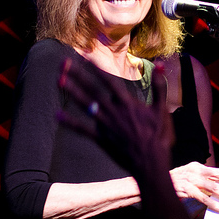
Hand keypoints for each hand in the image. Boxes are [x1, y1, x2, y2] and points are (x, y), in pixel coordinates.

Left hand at [58, 56, 174, 176]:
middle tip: (63, 63)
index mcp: (127, 103)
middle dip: (77, 75)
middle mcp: (113, 111)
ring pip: (85, 105)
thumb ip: (159, 85)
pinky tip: (57, 115)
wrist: (151, 163)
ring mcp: (105, 125)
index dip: (97, 68)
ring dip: (71, 91)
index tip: (85, 56)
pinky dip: (70, 122)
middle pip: (92, 89)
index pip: (109, 81)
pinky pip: (82, 129)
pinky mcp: (101, 139)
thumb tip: (159, 64)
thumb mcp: (162, 109)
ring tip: (59, 80)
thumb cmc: (159, 136)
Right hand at [170, 162, 218, 212]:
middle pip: (218, 176)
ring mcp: (190, 179)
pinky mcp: (186, 189)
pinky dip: (213, 204)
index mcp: (197, 166)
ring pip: (213, 187)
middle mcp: (195, 171)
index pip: (217, 171)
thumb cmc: (175, 181)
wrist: (156, 182)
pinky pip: (203, 197)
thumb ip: (204, 177)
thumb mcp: (190, 175)